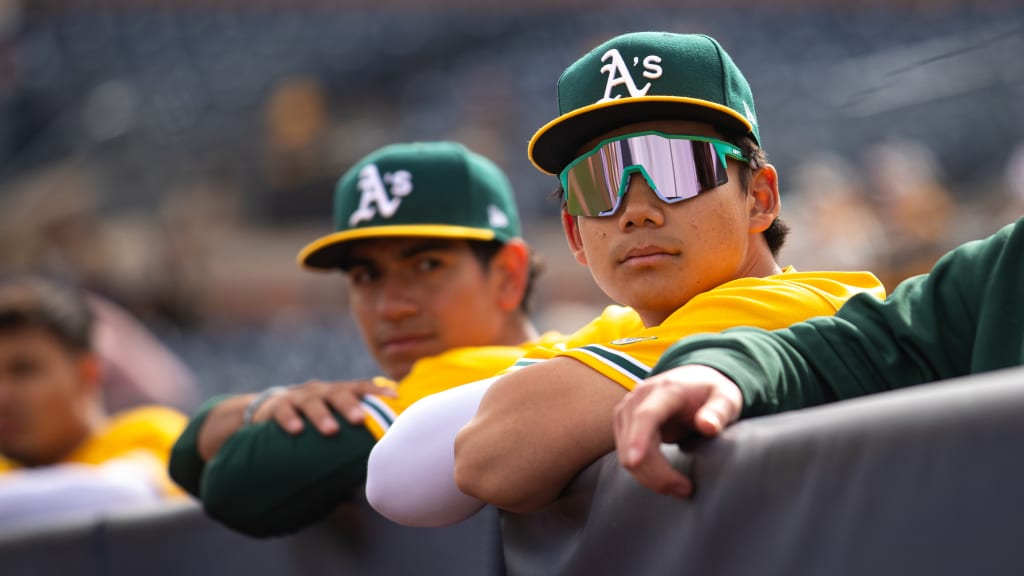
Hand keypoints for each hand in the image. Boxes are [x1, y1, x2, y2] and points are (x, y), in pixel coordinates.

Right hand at [252, 379, 397, 435]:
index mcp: (337, 393)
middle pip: (338, 393)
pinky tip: (297, 430)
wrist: (267, 410)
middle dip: (350, 404)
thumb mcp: (330, 422)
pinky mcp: (275, 406)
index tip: (396, 398)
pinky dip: (290, 419)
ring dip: (322, 415)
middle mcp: (320, 391)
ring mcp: (298, 396)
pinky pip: (283, 410)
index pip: (360, 387)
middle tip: (360, 419)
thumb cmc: (309, 423)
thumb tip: (372, 477)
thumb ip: (349, 442)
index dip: (377, 390)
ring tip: (331, 430)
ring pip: (312, 401)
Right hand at [613, 364, 741, 498]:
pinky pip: (625, 456)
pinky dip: (644, 472)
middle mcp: (638, 398)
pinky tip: (666, 478)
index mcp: (665, 390)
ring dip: (650, 477)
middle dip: (657, 474)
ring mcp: (626, 411)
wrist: (693, 380)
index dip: (638, 439)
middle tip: (687, 490)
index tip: (635, 461)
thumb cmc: (712, 393)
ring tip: (681, 487)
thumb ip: (719, 411)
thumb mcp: (726, 398)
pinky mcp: (623, 425)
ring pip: (626, 454)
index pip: (645, 415)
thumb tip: (707, 426)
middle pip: (633, 442)